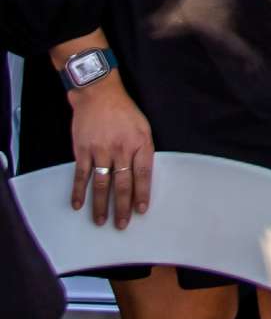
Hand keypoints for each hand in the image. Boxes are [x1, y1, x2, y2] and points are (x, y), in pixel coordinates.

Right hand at [68, 76, 153, 227]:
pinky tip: (78, 205)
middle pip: (123, 184)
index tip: (141, 210)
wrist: (99, 94)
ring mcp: (100, 150)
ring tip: (101, 221)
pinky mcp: (83, 150)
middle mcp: (121, 149)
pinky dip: (79, 192)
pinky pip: (81, 175)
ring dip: (101, 205)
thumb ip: (142, 151)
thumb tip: (141, 176)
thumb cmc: (124, 111)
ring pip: (102, 184)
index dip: (142, 194)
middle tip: (121, 224)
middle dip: (122, 207)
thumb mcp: (143, 128)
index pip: (143, 175)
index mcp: (140, 143)